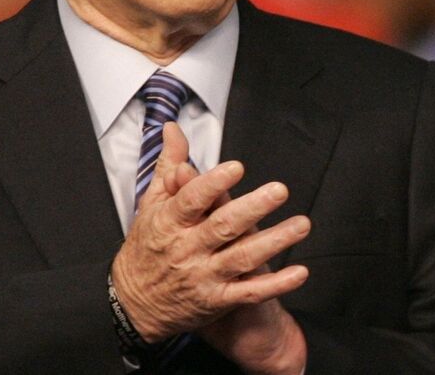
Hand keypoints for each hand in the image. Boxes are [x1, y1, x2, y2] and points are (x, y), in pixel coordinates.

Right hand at [158, 141, 310, 374]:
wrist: (133, 304)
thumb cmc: (147, 247)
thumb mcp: (150, 205)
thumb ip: (168, 165)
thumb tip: (173, 129)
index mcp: (170, 222)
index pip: (191, 201)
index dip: (213, 184)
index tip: (236, 168)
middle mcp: (187, 249)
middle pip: (222, 226)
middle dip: (252, 208)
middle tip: (279, 190)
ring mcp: (203, 276)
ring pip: (242, 258)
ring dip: (274, 242)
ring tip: (301, 225)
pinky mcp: (217, 300)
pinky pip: (250, 292)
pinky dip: (276, 284)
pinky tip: (299, 272)